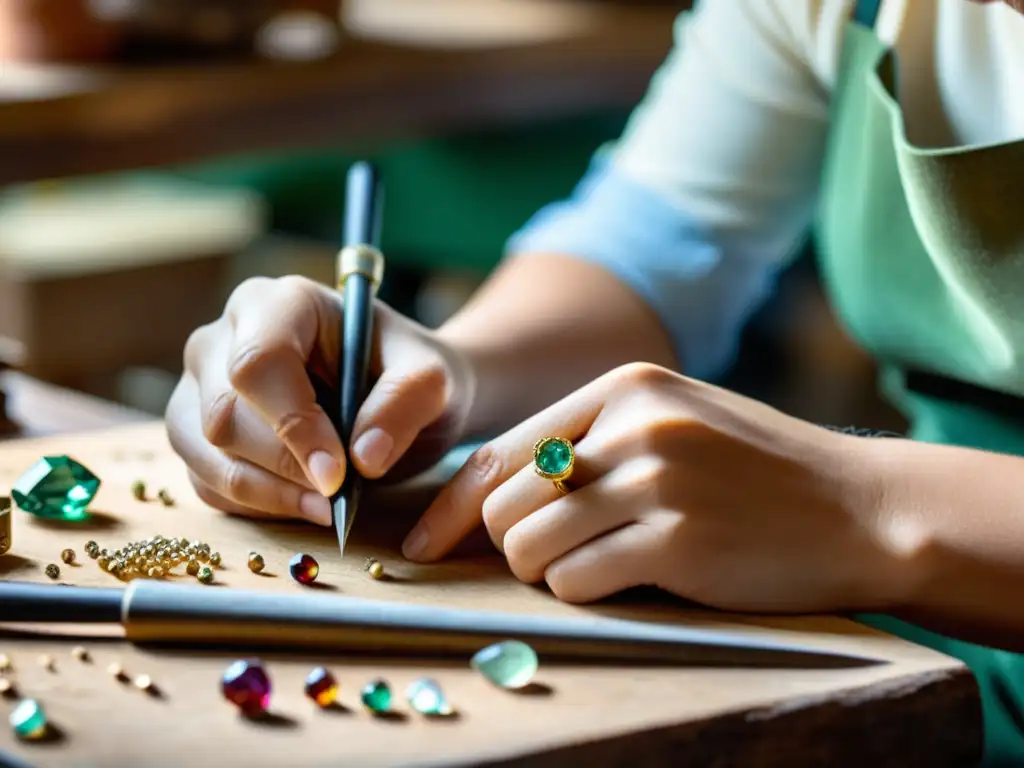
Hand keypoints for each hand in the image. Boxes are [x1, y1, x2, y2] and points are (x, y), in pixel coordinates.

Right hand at [166, 276, 473, 524]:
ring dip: (267, 493)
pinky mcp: (196, 434)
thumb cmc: (408, 373)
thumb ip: (404, 404)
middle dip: (284, 467)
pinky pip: (206, 481)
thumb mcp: (431, 378)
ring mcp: (200, 387)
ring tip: (326, 507)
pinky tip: (304, 503)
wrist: (399, 395)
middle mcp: (224, 337)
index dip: (292, 424)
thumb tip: (364, 456)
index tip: (337, 474)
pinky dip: (254, 505)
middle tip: (339, 497)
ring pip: (205, 452)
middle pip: (225, 414)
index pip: (258, 362)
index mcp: (279, 303)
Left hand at [403, 363, 909, 611]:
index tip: (425, 543)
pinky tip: (631, 579)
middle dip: (510, 545)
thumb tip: (493, 496)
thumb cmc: (758, 470)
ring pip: (530, 546)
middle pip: (505, 502)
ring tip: (595, 565)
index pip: (503, 450)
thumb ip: (590, 444)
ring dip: (545, 571)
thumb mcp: (674, 422)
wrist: (860, 508)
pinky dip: (584, 592)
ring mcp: (657, 481)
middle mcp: (635, 425)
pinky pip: (576, 582)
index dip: (454, 504)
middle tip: (551, 557)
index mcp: (626, 386)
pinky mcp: (677, 542)